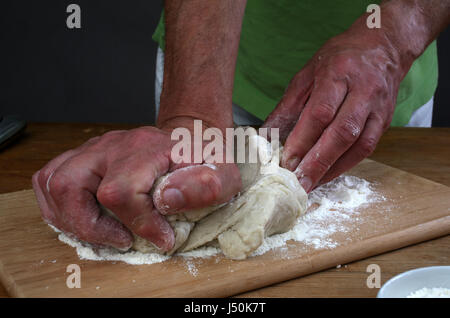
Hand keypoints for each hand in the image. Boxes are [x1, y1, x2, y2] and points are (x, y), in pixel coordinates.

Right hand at [32, 121, 240, 251]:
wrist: (191, 136)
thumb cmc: (205, 159)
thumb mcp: (223, 174)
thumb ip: (204, 187)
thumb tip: (166, 202)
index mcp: (147, 148)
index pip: (121, 191)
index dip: (139, 224)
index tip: (163, 239)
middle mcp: (113, 145)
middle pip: (72, 184)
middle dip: (91, 226)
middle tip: (122, 240)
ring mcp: (95, 149)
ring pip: (54, 181)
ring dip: (69, 218)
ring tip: (101, 234)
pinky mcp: (86, 156)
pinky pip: (50, 177)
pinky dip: (57, 205)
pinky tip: (82, 220)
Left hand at [263, 21, 407, 192]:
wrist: (383, 47)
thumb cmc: (339, 59)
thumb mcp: (307, 74)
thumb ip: (288, 105)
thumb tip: (267, 135)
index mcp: (339, 73)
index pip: (320, 112)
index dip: (303, 139)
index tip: (286, 160)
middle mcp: (363, 91)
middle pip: (342, 132)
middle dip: (318, 162)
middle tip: (298, 183)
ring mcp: (378, 107)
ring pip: (358, 144)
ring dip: (333, 169)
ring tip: (310, 185)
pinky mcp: (385, 121)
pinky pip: (367, 148)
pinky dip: (346, 165)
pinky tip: (328, 175)